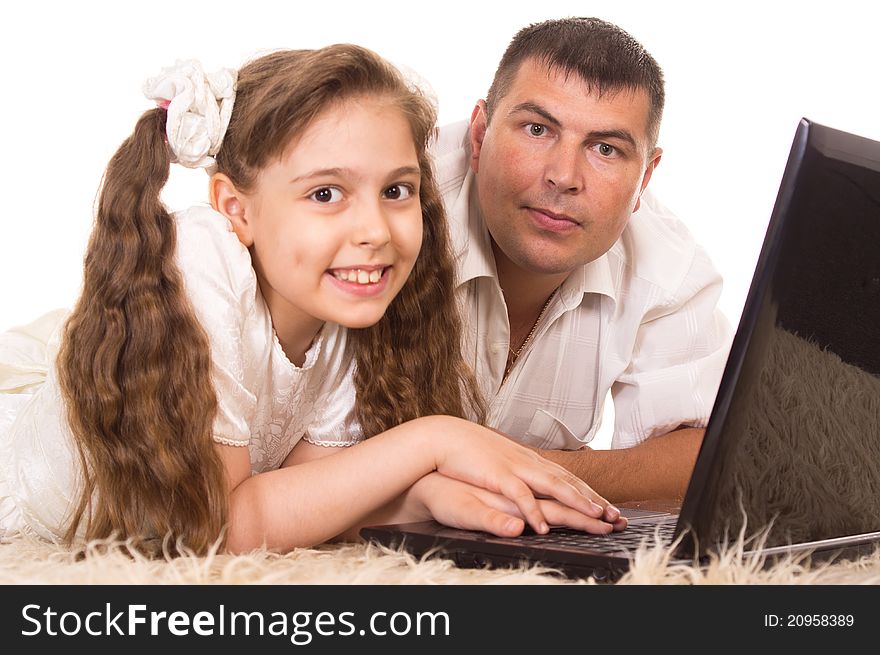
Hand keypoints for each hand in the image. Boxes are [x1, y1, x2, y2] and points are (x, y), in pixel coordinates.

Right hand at [412, 473, 626, 536]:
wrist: (444, 437)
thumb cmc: (471, 453)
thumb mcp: (502, 463)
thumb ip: (519, 473)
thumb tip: (534, 482)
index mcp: (530, 462)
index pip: (568, 479)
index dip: (590, 494)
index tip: (609, 508)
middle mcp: (529, 464)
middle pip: (569, 482)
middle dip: (594, 500)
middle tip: (617, 516)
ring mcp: (516, 468)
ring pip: (553, 486)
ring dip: (576, 502)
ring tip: (595, 518)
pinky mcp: (498, 475)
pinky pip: (519, 496)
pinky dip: (532, 511)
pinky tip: (542, 528)